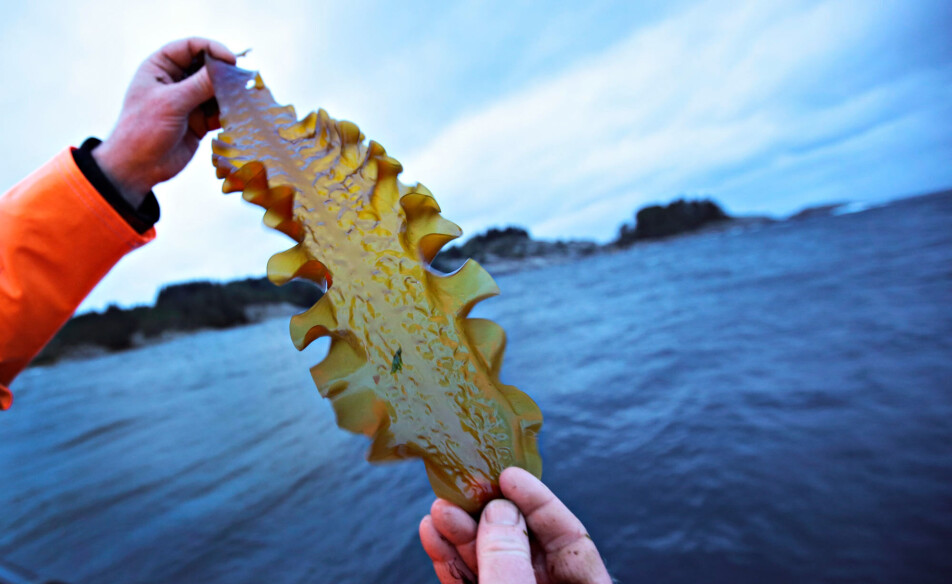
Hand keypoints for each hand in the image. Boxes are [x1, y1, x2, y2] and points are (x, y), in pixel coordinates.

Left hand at [92, 37, 236, 206]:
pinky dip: (230, 112)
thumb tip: (227, 69)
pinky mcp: (199, 121)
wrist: (137, 167)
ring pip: (216, 90)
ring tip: (245, 99)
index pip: (190, 47)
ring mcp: (188, 101)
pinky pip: (219, 111)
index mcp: (160, 67)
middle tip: (244, 79)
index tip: (231, 60)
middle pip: (207, 67)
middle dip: (225, 73)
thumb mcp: (172, 103)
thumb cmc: (143, 129)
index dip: (212, 49)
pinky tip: (239, 115)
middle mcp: (175, 81)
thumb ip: (200, 85)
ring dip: (230, 94)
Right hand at [419, 467, 611, 583]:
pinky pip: (468, 582)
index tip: (507, 474)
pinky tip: (432, 536)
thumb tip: (500, 509)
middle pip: (522, 544)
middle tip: (460, 490)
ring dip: (461, 535)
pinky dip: (449, 561)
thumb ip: (509, 555)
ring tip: (438, 510)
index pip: (569, 536)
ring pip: (489, 562)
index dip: (538, 500)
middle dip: (487, 515)